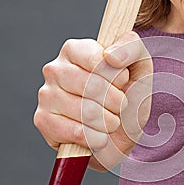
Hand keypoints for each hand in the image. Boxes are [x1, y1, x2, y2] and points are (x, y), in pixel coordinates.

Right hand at [34, 31, 152, 170]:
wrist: (124, 129)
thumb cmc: (129, 92)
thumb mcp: (139, 63)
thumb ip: (130, 46)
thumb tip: (110, 56)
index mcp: (74, 49)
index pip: (97, 61)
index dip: (117, 77)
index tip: (124, 82)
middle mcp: (55, 69)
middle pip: (91, 87)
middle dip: (116, 102)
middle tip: (120, 106)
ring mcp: (46, 95)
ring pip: (85, 112)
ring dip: (109, 122)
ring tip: (111, 120)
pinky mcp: (44, 121)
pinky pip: (76, 132)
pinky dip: (96, 138)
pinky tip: (100, 135)